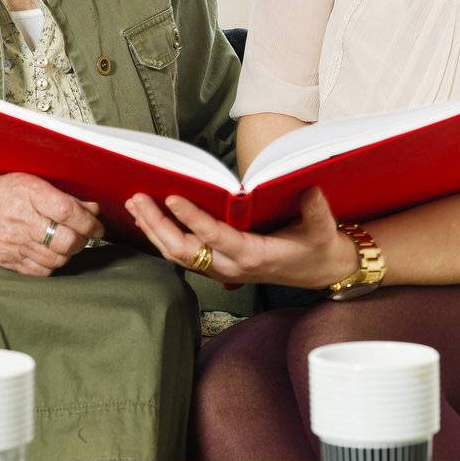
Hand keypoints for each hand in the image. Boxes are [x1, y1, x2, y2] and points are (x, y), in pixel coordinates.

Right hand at [0, 174, 103, 276]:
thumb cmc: (1, 193)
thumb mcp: (32, 184)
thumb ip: (64, 198)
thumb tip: (93, 210)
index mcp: (29, 194)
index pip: (67, 212)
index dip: (88, 222)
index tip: (97, 226)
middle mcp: (22, 221)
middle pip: (65, 241)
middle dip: (81, 240)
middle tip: (85, 236)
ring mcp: (14, 244)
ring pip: (57, 259)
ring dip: (68, 253)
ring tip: (67, 243)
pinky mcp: (9, 261)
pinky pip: (41, 272)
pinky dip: (52, 265)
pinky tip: (51, 254)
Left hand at [125, 188, 358, 289]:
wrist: (323, 271)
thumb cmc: (319, 247)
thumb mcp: (323, 229)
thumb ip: (316, 210)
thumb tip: (309, 189)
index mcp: (255, 255)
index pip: (215, 237)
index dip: (192, 218)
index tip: (172, 197)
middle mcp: (232, 266)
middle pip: (185, 250)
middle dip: (158, 225)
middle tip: (138, 199)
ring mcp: (223, 270)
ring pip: (178, 256)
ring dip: (154, 231)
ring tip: (136, 205)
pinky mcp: (219, 268)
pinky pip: (184, 257)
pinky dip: (163, 238)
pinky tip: (150, 220)